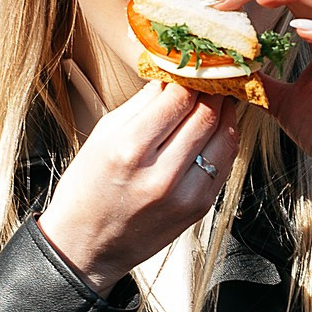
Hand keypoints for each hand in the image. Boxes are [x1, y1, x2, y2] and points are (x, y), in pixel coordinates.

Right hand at [38, 82, 239, 294]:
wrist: (86, 247)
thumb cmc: (87, 188)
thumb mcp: (102, 136)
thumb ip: (141, 104)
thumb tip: (172, 74)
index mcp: (128, 149)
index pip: (178, 98)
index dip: (191, 75)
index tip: (193, 64)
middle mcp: (159, 174)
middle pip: (206, 114)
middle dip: (213, 89)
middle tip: (213, 75)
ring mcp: (184, 195)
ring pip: (224, 137)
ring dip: (225, 112)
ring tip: (218, 98)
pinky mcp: (199, 208)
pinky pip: (224, 163)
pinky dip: (224, 140)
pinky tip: (216, 129)